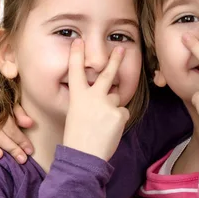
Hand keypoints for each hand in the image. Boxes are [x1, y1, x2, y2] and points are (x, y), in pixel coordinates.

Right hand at [63, 39, 129, 160]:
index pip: (76, 71)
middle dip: (114, 60)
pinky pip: (122, 113)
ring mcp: (107, 104)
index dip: (76, 55)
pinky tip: (109, 130)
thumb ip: (90, 103)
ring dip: (113, 108)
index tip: (78, 41)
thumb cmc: (77, 137)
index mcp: (77, 97)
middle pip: (106, 74)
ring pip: (116, 99)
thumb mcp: (77, 115)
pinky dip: (118, 120)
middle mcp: (92, 97)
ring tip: (103, 124)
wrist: (84, 156)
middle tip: (121, 49)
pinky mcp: (118, 114)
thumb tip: (108, 98)